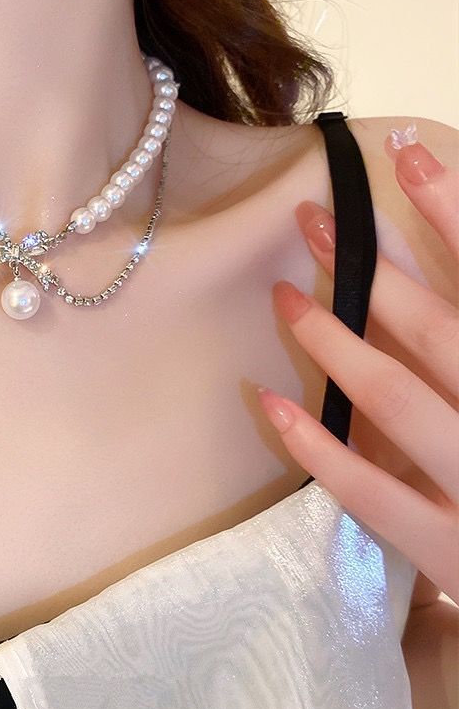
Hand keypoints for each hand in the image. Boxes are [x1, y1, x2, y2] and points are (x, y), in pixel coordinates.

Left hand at [257, 124, 458, 603]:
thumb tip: (427, 310)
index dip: (458, 216)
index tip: (406, 154)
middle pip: (442, 330)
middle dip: (382, 267)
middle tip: (313, 219)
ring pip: (400, 400)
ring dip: (340, 340)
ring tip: (284, 294)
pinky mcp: (449, 554)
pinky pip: (371, 494)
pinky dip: (319, 447)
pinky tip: (269, 403)